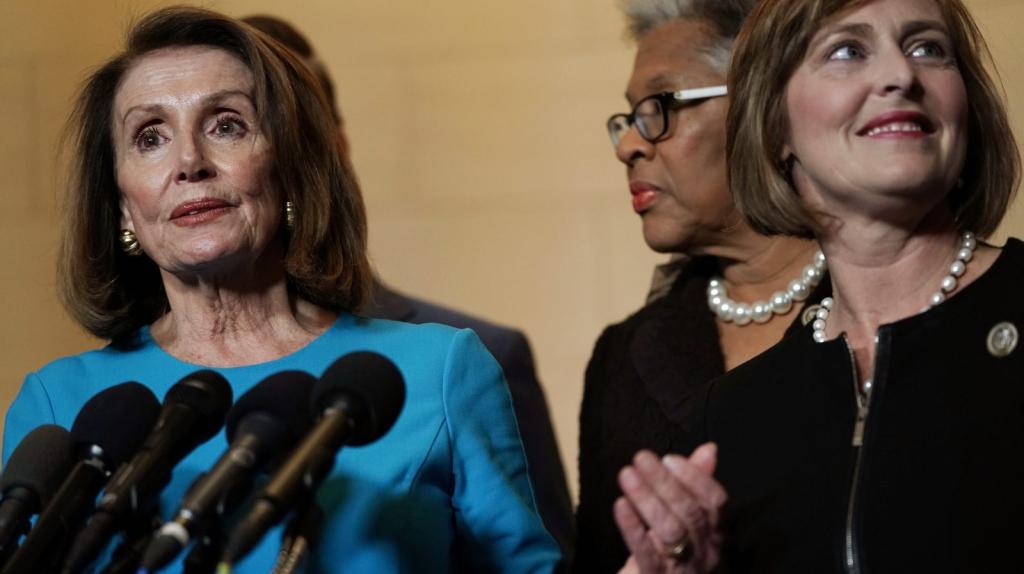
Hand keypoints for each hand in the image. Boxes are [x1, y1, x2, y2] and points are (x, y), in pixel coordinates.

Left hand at [613, 443, 725, 573]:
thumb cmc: (676, 552)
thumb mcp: (688, 518)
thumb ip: (698, 483)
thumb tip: (709, 449)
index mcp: (717, 533)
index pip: (716, 502)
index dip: (695, 477)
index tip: (669, 458)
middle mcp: (706, 550)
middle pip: (691, 512)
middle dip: (665, 482)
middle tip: (641, 458)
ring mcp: (685, 567)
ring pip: (671, 530)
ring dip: (647, 498)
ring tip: (627, 475)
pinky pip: (646, 553)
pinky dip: (633, 527)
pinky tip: (620, 505)